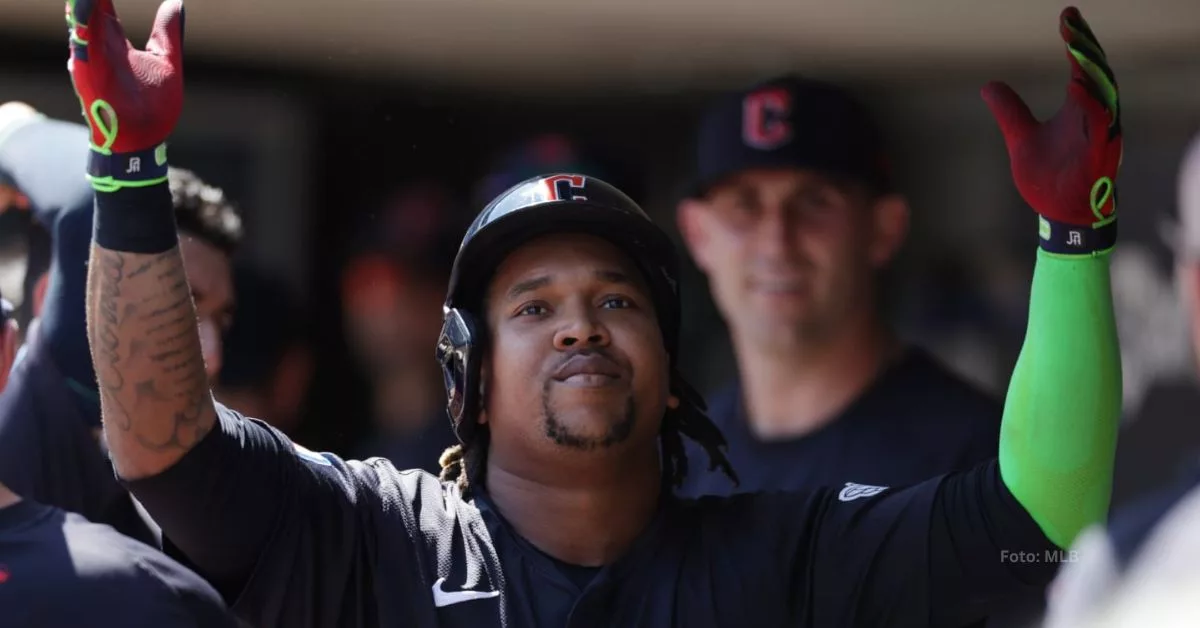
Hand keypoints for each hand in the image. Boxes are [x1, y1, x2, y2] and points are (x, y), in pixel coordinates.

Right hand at [66, 0, 184, 190]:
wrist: (147, 139)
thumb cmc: (154, 106)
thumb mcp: (166, 60)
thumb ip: (167, 31)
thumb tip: (176, 2)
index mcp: (114, 43)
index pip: (102, 7)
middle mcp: (98, 48)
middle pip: (87, 8)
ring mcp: (91, 58)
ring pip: (80, 18)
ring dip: (83, 2)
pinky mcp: (89, 71)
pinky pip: (83, 41)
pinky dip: (84, 19)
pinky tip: (87, 3)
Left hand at [982, 7, 1120, 236]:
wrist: (1058, 213)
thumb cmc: (1048, 176)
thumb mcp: (1020, 137)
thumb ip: (1009, 111)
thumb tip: (989, 86)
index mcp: (1079, 108)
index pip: (1081, 66)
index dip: (1076, 40)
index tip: (1067, 15)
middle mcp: (1095, 116)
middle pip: (1095, 73)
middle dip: (1086, 47)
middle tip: (1072, 22)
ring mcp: (1100, 135)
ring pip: (1103, 95)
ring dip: (1091, 71)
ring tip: (1077, 46)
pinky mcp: (1101, 155)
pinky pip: (1101, 127)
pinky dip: (1093, 107)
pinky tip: (1080, 88)